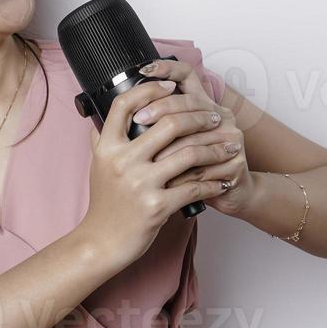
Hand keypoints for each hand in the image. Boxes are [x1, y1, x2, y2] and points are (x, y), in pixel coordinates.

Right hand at [74, 76, 234, 271]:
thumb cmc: (104, 205)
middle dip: (198, 116)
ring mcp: (140, 184)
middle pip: (168, 123)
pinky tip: (223, 179)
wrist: (101, 243)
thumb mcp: (97, 169)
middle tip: (214, 116)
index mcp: (108, 147)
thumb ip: (100, 144)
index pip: (126, 104)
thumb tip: (97, 123)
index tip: (171, 85)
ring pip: (188, 154)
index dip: (150, 89)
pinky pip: (195, 188)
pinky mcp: (157, 206)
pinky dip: (214, 182)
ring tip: (229, 145)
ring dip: (215, 148)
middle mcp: (122, 161)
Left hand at [134, 56, 252, 217]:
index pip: (188, 76)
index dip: (168, 68)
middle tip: (139, 119)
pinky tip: (166, 183)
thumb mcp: (172, 142)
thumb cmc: (193, 168)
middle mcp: (221, 115)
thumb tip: (113, 116)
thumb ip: (151, 125)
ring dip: (168, 150)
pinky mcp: (235, 164)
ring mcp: (232, 138)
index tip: (144, 70)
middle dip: (161, 109)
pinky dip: (182, 177)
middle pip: (189, 103)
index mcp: (203, 105)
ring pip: (194, 139)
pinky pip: (203, 168)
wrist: (228, 195)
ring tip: (147, 159)